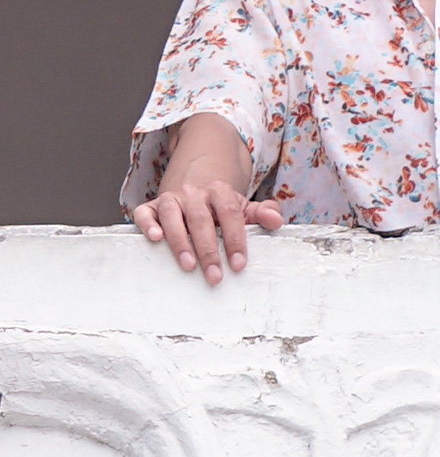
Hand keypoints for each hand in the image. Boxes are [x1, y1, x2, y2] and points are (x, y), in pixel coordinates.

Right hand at [133, 180, 282, 284]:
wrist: (195, 180)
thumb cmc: (220, 205)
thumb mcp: (242, 206)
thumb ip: (261, 213)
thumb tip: (277, 220)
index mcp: (220, 191)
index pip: (230, 213)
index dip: (235, 239)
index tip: (239, 264)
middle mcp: (194, 192)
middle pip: (201, 219)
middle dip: (208, 249)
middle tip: (214, 276)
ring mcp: (171, 198)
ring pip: (173, 215)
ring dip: (180, 241)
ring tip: (188, 265)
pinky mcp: (152, 206)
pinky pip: (145, 212)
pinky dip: (148, 224)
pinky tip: (155, 239)